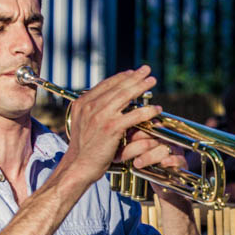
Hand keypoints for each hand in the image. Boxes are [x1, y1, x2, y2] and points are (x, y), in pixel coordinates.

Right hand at [60, 66, 158, 183]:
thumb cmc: (83, 148)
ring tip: (152, 81)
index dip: (121, 77)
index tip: (133, 73)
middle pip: (117, 87)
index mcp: (82, 103)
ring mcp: (101, 116)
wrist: (79, 165)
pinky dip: (147, 111)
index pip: (105, 84)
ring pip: (126, 96)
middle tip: (146, 70)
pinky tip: (156, 109)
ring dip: (141, 87)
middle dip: (134, 77)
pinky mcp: (111, 128)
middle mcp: (90, 106)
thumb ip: (92, 110)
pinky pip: (134, 115)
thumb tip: (105, 101)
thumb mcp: (82, 123)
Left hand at [119, 128, 190, 205]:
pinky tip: (162, 164)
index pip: (149, 128)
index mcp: (159, 134)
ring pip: (164, 148)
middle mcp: (169, 140)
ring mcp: (177, 151)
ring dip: (150, 156)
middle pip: (155, 137)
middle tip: (126, 153)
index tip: (125, 139)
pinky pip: (178, 159)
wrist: (165, 188)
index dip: (136, 133)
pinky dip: (170, 161)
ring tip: (137, 163)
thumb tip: (118, 136)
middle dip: (140, 145)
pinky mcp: (183, 162)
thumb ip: (133, 145)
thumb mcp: (139, 155)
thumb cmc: (150, 168)